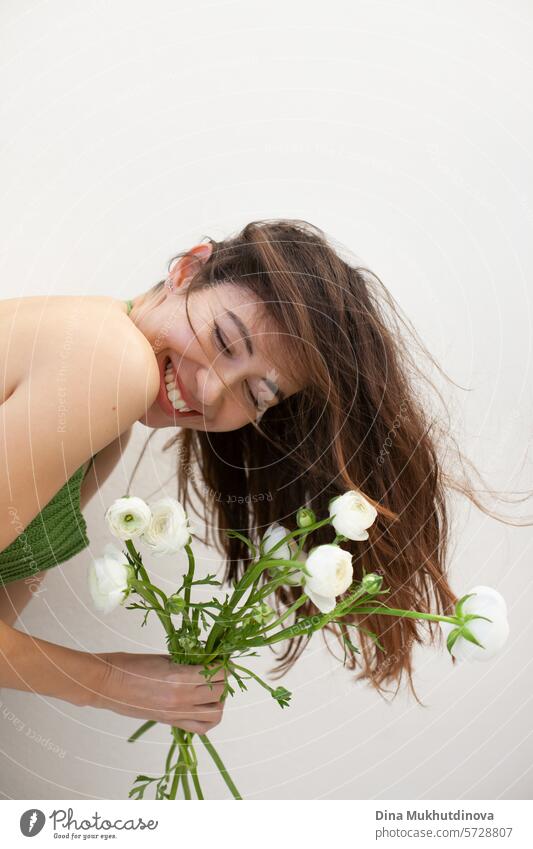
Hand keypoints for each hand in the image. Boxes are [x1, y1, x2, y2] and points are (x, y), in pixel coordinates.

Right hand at [93, 652, 225, 732]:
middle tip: (219, 671)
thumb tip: (206, 660)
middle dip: (224, 680)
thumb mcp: (164, 657)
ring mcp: (176, 713)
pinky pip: (199, 727)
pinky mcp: (170, 722)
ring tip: (214, 690)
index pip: (217, 673)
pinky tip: (205, 706)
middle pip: (220, 693)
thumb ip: (187, 661)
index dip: (225, 665)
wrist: (107, 685)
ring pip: (215, 714)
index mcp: (180, 678)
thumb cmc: (131, 665)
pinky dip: (208, 719)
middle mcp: (182, 699)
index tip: (223, 659)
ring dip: (219, 701)